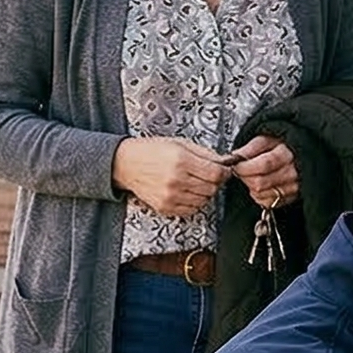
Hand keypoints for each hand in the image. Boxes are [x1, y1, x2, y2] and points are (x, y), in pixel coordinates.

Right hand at [114, 137, 234, 217]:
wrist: (126, 164)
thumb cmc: (151, 151)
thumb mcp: (180, 143)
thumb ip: (205, 153)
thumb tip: (225, 162)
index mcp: (181, 160)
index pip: (216, 173)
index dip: (225, 172)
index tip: (224, 170)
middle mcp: (176, 180)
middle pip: (212, 188)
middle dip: (215, 181)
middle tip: (209, 174)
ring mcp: (170, 196)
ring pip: (204, 200)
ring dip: (205, 192)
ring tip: (195, 182)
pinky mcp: (165, 207)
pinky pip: (191, 209)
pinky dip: (194, 202)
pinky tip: (187, 191)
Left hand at [224, 135, 298, 205]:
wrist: (298, 158)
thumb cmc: (282, 147)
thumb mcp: (267, 140)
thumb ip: (251, 148)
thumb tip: (235, 157)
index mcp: (286, 154)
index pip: (263, 165)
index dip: (245, 167)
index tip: (236, 165)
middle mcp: (292, 173)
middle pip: (260, 182)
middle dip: (245, 177)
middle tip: (241, 171)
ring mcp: (292, 188)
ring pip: (261, 194)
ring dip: (250, 187)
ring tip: (251, 177)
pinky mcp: (290, 198)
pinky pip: (267, 203)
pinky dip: (258, 196)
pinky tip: (259, 186)